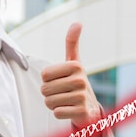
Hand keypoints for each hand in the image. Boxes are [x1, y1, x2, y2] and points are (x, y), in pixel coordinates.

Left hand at [40, 22, 102, 136]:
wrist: (91, 107)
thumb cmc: (77, 82)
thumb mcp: (74, 62)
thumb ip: (72, 43)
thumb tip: (77, 23)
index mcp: (75, 66)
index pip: (44, 75)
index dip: (48, 80)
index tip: (60, 80)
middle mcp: (80, 80)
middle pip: (45, 89)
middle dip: (49, 93)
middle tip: (63, 93)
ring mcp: (82, 97)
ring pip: (49, 102)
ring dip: (54, 103)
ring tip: (66, 101)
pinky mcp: (81, 112)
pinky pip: (57, 113)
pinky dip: (60, 113)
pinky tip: (70, 110)